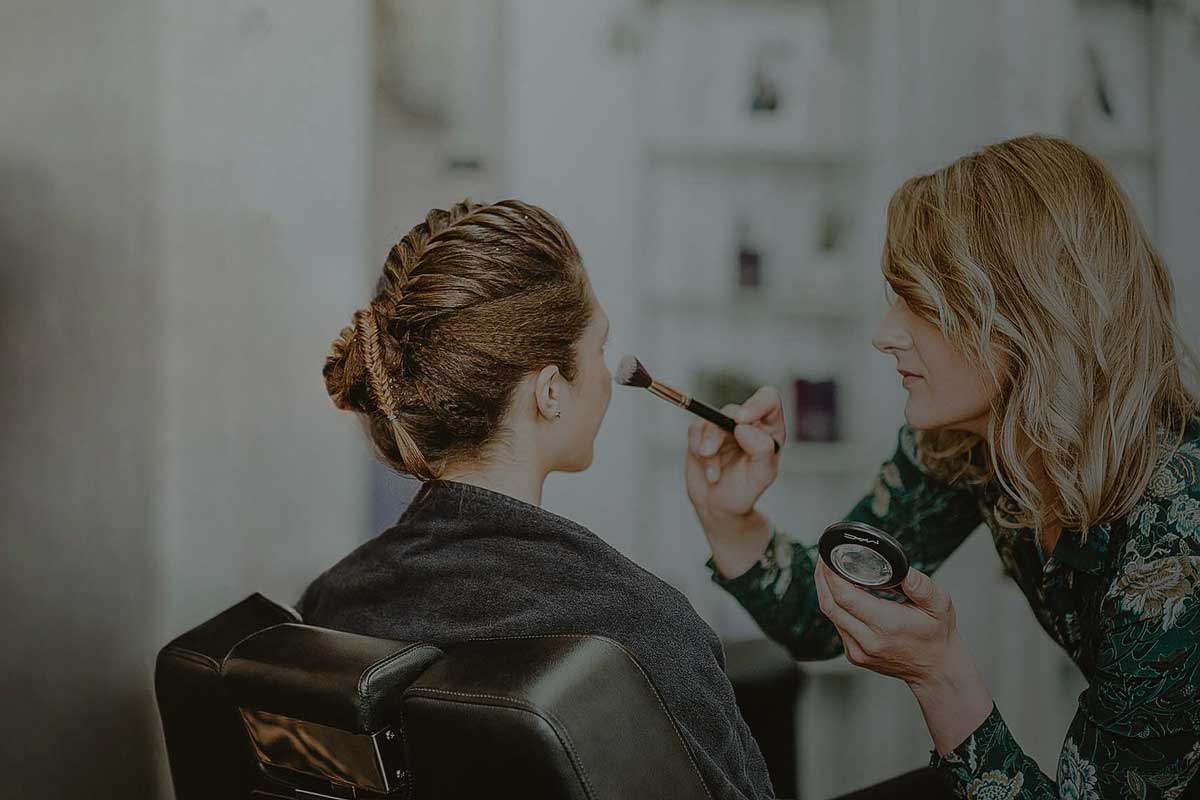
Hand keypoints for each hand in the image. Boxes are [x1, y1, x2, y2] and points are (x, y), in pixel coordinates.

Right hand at [684, 386, 783, 518]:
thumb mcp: (761, 476)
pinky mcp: (702, 432)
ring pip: (711, 420)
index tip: (741, 420)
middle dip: (719, 433)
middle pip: (733, 411)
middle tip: (709, 451)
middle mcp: (747, 424)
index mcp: (769, 429)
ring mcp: (723, 427)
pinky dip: (696, 446)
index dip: (756, 404)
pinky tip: (705, 467)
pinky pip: (695, 429)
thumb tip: (743, 427)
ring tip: (713, 474)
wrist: (718, 506)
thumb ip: (761, 450)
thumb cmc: (745, 490)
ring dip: (707, 446)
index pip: (768, 400)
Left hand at [814, 559, 992, 753]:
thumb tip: (904, 571)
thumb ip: (922, 587)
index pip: (845, 597)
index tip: (830, 558)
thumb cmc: (937, 636)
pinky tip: (839, 593)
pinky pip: (837, 625)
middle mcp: (868, 641)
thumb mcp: (939, 605)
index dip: (832, 575)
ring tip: (829, 571)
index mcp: (887, 625)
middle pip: (830, 604)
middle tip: (824, 559)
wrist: (936, 668)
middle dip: (823, 578)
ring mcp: (858, 650)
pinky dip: (835, 606)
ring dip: (826, 591)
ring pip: (830, 615)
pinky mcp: (854, 654)